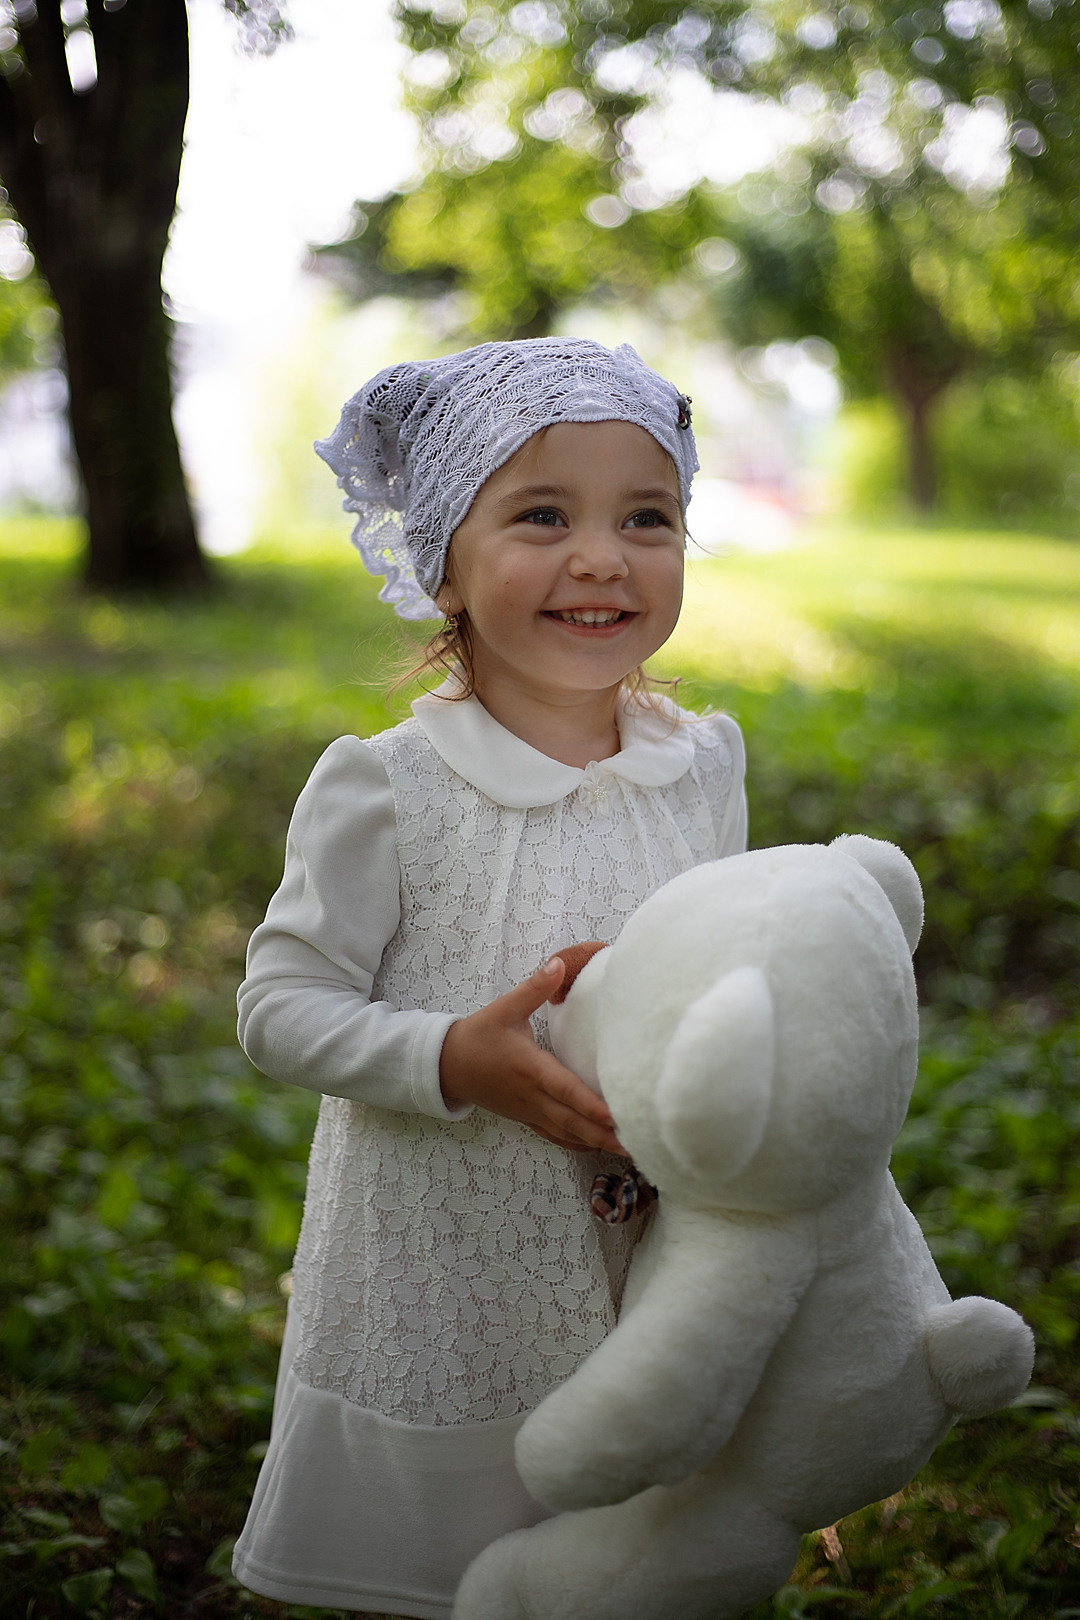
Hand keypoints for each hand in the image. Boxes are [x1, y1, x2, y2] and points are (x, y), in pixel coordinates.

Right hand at [439, 958, 625, 1153]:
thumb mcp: (504, 1008)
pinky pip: (554, 1134)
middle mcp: (531, 1095)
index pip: (565, 1090)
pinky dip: (576, 1143)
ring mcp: (528, 1110)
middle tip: (634, 1144)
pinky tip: (596, 1146)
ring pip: (565, 1132)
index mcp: (530, 1068)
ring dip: (594, 1141)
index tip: (615, 1115)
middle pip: (571, 1120)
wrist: (448, 1065)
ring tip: (626, 1150)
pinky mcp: (525, 1116)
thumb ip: (534, 988)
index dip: (590, 1105)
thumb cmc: (478, 1036)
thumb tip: (558, 964)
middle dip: (602, 1133)